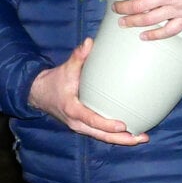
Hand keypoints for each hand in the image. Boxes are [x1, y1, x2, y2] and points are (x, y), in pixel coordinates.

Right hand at [27, 38, 147, 144]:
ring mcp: (80, 127)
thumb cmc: (55, 81)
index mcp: (72, 109)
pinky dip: (115, 136)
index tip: (123, 126)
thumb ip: (78, 57)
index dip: (107, 125)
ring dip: (122, 140)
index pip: (92, 120)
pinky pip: (100, 134)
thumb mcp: (65, 69)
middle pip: (101, 135)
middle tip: (141, 137)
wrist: (40, 94)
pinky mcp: (84, 126)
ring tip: (141, 138)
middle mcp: (77, 123)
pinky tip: (131, 133)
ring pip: (102, 137)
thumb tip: (89, 42)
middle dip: (122, 139)